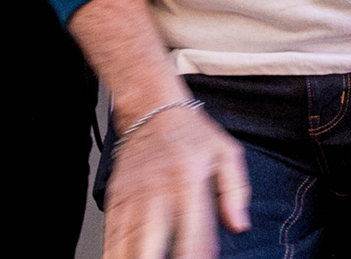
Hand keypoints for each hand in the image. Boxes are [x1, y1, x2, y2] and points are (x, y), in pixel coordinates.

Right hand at [102, 106, 251, 258]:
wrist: (151, 107)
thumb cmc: (191, 133)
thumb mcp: (226, 153)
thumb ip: (236, 191)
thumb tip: (239, 225)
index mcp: (189, 181)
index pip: (193, 232)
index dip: (195, 258)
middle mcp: (158, 190)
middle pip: (152, 241)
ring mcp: (133, 195)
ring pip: (126, 241)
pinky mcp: (116, 197)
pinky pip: (111, 231)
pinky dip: (113, 249)